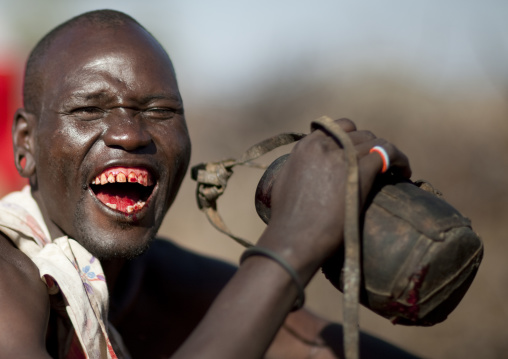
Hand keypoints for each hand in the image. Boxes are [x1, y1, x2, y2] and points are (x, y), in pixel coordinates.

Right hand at [257, 118, 410, 282]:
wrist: (293, 239)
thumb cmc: (287, 221)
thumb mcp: (284, 184)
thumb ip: (297, 169)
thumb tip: (304, 170)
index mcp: (305, 147)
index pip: (336, 128)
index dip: (351, 139)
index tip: (359, 153)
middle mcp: (323, 146)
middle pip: (358, 134)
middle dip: (370, 148)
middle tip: (378, 166)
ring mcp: (342, 157)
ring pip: (375, 142)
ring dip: (388, 154)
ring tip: (396, 170)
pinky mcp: (360, 172)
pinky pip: (387, 154)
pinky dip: (400, 161)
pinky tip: (404, 173)